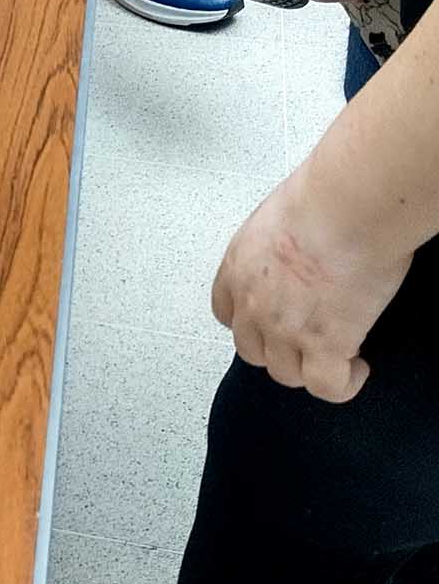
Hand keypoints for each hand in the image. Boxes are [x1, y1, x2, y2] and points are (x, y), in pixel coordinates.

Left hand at [212, 165, 410, 400]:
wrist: (347, 207)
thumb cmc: (322, 197)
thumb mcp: (279, 217)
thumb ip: (279, 245)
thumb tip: (302, 247)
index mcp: (238, 268)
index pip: (225, 313)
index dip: (249, 324)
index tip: (271, 323)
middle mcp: (253, 302)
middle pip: (252, 350)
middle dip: (280, 350)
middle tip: (311, 340)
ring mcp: (284, 328)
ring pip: (285, 373)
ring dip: (310, 369)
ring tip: (340, 356)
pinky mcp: (323, 344)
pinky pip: (324, 386)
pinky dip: (342, 385)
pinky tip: (358, 369)